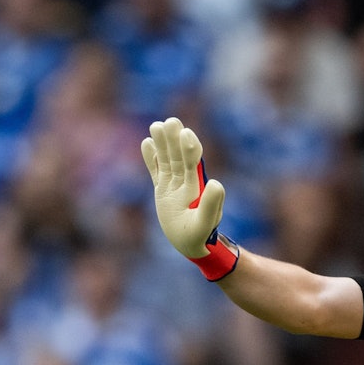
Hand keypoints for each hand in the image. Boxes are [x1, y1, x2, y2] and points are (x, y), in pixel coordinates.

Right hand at [141, 117, 227, 261]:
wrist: (189, 243)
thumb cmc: (199, 235)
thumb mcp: (205, 222)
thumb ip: (211, 204)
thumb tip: (217, 183)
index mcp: (196, 186)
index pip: (193, 163)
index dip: (190, 149)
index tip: (186, 133)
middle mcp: (185, 181)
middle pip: (178, 156)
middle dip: (174, 140)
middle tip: (170, 122)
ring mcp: (172, 184)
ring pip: (166, 160)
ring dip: (162, 144)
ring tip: (156, 126)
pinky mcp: (162, 189)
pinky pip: (155, 171)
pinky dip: (151, 159)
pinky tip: (146, 143)